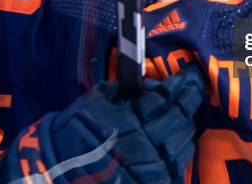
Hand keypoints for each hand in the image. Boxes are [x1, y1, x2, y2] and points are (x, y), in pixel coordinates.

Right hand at [2, 65, 203, 183]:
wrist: (58, 174)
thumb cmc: (73, 135)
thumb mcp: (93, 103)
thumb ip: (119, 91)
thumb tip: (142, 84)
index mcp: (129, 121)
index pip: (165, 99)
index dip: (180, 85)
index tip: (188, 76)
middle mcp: (145, 145)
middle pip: (180, 118)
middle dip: (189, 100)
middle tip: (194, 88)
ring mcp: (151, 170)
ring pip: (183, 143)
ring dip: (186, 125)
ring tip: (187, 112)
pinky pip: (176, 167)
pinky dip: (180, 151)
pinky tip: (178, 140)